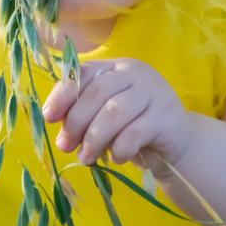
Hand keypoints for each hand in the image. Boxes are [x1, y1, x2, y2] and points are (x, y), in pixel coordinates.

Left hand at [41, 58, 190, 168]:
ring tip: (86, 158)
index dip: (63, 94)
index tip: (49, 117)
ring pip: (114, 112)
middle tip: (65, 146)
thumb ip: (84, 113)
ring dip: (94, 138)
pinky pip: (135, 133)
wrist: (176, 142)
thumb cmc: (133, 127)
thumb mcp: (105, 115)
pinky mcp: (167, 116)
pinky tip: (115, 158)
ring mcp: (154, 92)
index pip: (83, 72)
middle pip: (97, 92)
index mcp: (115, 68)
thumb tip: (56, 124)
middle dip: (76, 122)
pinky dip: (119, 148)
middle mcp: (135, 73)